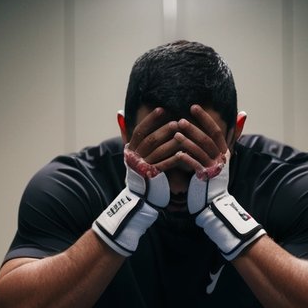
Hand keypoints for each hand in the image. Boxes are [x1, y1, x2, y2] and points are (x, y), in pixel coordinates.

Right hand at [92, 107, 176, 255]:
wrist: (139, 198)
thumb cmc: (141, 173)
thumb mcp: (135, 154)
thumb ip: (134, 137)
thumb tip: (121, 113)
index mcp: (130, 149)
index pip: (140, 130)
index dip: (151, 119)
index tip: (162, 109)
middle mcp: (134, 157)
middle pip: (151, 139)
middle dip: (165, 129)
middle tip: (178, 122)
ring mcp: (142, 167)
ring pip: (159, 150)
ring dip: (172, 141)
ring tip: (184, 134)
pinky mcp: (151, 176)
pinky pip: (165, 164)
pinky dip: (175, 157)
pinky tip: (185, 152)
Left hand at [181, 106, 264, 259]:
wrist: (213, 204)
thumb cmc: (211, 180)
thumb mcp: (218, 160)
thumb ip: (221, 141)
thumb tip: (241, 115)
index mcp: (224, 152)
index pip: (216, 130)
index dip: (205, 118)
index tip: (193, 107)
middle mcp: (221, 158)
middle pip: (208, 138)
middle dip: (194, 127)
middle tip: (181, 119)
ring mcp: (214, 168)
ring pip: (201, 150)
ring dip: (188, 140)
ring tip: (175, 132)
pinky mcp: (206, 178)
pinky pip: (195, 164)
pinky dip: (187, 157)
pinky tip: (177, 152)